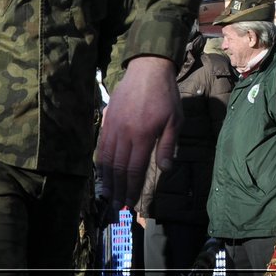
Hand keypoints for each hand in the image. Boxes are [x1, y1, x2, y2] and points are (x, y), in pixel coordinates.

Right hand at [96, 55, 182, 208]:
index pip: (133, 168)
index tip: (130, 202)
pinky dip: (100, 161)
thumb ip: (167, 146)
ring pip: (106, 157)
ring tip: (106, 194)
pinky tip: (102, 171)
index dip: (131, 187)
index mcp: (142, 135)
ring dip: (106, 179)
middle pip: (117, 167)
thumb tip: (165, 170)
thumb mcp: (174, 120)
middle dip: (117, 189)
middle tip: (116, 206)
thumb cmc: (165, 95)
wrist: (148, 68)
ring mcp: (113, 125)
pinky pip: (100, 144)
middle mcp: (124, 133)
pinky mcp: (107, 118)